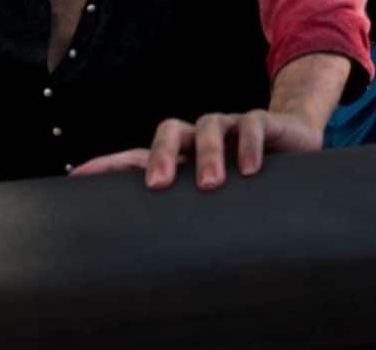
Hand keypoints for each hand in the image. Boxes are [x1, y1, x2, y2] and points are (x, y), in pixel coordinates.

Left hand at [69, 110, 321, 190]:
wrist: (296, 144)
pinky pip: (251, 124)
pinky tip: (250, 169)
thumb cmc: (248, 179)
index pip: (140, 155)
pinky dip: (249, 145)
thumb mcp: (216, 198)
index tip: (79, 176)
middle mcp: (202, 136)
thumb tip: (157, 253)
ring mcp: (231, 126)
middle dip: (162, 155)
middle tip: (159, 185)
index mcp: (184, 155)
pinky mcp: (263, 122)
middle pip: (171, 130)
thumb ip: (187, 213)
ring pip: (210, 125)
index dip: (111, 164)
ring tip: (211, 184)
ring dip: (208, 154)